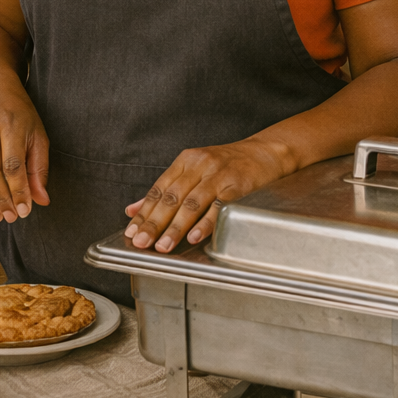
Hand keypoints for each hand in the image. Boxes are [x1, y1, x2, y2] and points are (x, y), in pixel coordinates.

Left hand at [123, 139, 294, 252]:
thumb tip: (132, 209)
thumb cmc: (228, 164)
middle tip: (142, 242)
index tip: (132, 231)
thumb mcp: (193, 169)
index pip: (159, 189)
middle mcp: (200, 165)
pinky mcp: (237, 185)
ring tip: (163, 245)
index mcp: (185, 161)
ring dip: (176, 227)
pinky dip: (205, 223)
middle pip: (172, 197)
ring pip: (192, 203)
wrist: (265, 152)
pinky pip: (218, 206)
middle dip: (155, 222)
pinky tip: (194, 236)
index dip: (144, 212)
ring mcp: (219, 175)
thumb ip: (164, 189)